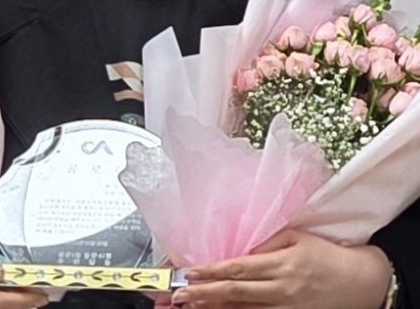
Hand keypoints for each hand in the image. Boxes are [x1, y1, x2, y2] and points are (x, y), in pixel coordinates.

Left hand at [170, 229, 391, 308]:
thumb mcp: (296, 239)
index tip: (190, 272)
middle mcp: (283, 289)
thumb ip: (265, 244)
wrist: (362, 281)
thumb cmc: (326, 255)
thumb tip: (237, 250)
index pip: (238, 268)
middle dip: (204, 293)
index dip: (211, 271)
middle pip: (236, 292)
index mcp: (281, 264)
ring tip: (193, 307)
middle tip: (180, 295)